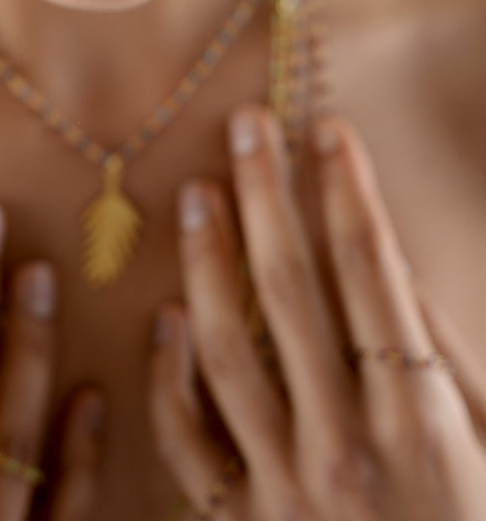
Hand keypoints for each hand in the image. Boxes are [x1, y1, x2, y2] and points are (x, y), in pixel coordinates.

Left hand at [148, 106, 485, 519]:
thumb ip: (443, 360)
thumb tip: (389, 270)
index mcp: (421, 418)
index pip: (371, 272)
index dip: (347, 192)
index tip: (326, 129)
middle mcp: (348, 444)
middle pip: (292, 289)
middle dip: (268, 196)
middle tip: (246, 125)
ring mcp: (286, 488)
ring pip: (227, 350)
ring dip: (208, 263)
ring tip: (197, 194)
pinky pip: (188, 443)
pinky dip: (170, 380)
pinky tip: (167, 319)